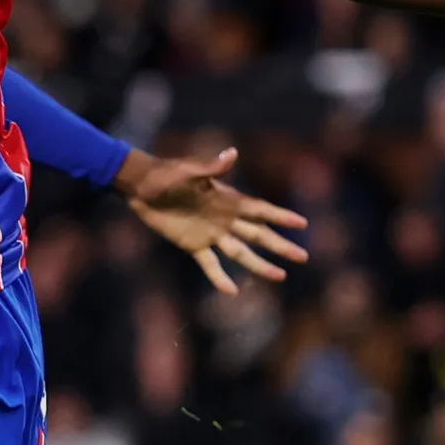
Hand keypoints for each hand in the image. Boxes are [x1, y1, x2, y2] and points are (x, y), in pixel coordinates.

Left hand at [118, 148, 308, 294]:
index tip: (302, 224)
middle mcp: (224, 218)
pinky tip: (232, 291)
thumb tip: (232, 153)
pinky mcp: (193, 245)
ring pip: (241, 252)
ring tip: (280, 277)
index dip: (280, 216)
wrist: (141, 186)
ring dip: (259, 264)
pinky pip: (210, 264)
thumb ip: (212, 168)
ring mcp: (210, 233)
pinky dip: (219, 277)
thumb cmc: (166, 173)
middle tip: (302, 257)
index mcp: (227, 199)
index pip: (260, 210)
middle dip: (280, 245)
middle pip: (258, 234)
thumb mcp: (189, 170)